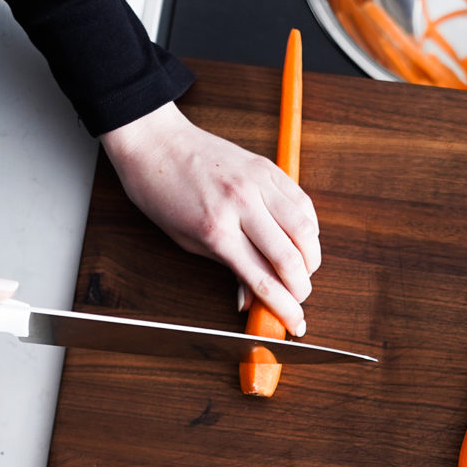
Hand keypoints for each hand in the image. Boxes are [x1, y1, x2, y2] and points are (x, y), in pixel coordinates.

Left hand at [100, 102, 320, 335]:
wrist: (155, 142)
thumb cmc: (163, 193)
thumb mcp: (188, 241)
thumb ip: (228, 267)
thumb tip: (252, 297)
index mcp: (216, 230)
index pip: (263, 280)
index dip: (286, 308)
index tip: (296, 324)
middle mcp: (241, 205)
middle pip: (291, 258)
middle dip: (302, 288)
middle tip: (299, 296)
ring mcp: (258, 183)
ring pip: (307, 230)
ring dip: (311, 258)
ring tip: (303, 269)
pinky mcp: (268, 168)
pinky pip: (303, 202)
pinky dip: (309, 227)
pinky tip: (302, 238)